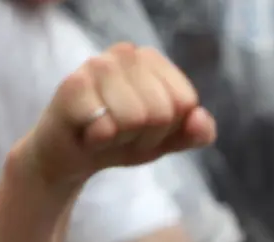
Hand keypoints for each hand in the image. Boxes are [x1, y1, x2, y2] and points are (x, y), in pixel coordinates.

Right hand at [19, 43, 215, 189]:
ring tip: (105, 131)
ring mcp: (97, 65)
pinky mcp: (72, 85)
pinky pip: (107, 127)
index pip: (186, 102)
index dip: (169, 128)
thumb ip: (195, 133)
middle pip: (163, 111)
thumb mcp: (167, 140)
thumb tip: (201, 117)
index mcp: (152, 60)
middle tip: (122, 132)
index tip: (146, 128)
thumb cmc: (121, 139)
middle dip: (145, 136)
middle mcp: (125, 53)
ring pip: (136, 118)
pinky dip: (100, 142)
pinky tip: (87, 133)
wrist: (72, 156)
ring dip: (122, 139)